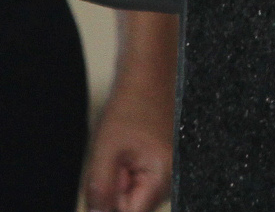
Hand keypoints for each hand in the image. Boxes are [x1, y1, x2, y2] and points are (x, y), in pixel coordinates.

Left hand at [83, 82, 173, 211]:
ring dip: (120, 180)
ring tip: (121, 149)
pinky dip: (127, 171)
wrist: (148, 76)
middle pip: (134, 206)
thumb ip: (100, 189)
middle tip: (113, 157)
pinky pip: (140, 183)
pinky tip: (127, 150)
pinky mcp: (164, 166)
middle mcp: (174, 180)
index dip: (111, 202)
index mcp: (164, 178)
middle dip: (115, 190)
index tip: (106, 176)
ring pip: (135, 195)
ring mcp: (171, 174)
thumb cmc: (131, 106)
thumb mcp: (105, 150)